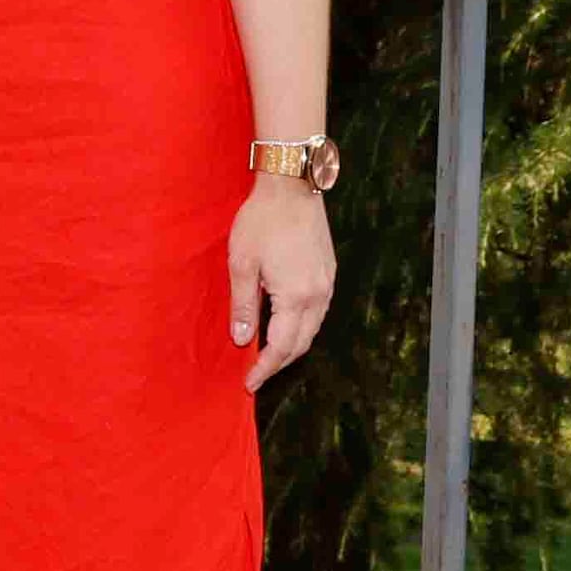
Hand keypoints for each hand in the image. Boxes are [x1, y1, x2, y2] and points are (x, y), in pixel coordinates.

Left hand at [231, 177, 336, 387]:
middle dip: (278, 363)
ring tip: (267, 356)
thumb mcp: (242, 264)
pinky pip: (317, 312)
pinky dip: (301, 327)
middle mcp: (318, 295)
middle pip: (301, 343)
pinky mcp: (328, 273)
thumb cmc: (262, 221)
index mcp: (296, 296)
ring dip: (291, 346)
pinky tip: (285, 326)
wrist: (292, 187)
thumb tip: (242, 339)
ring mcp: (327, 284)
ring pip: (312, 329)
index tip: (249, 384)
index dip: (265, 368)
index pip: (281, 346)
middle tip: (256, 376)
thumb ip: (243, 305)